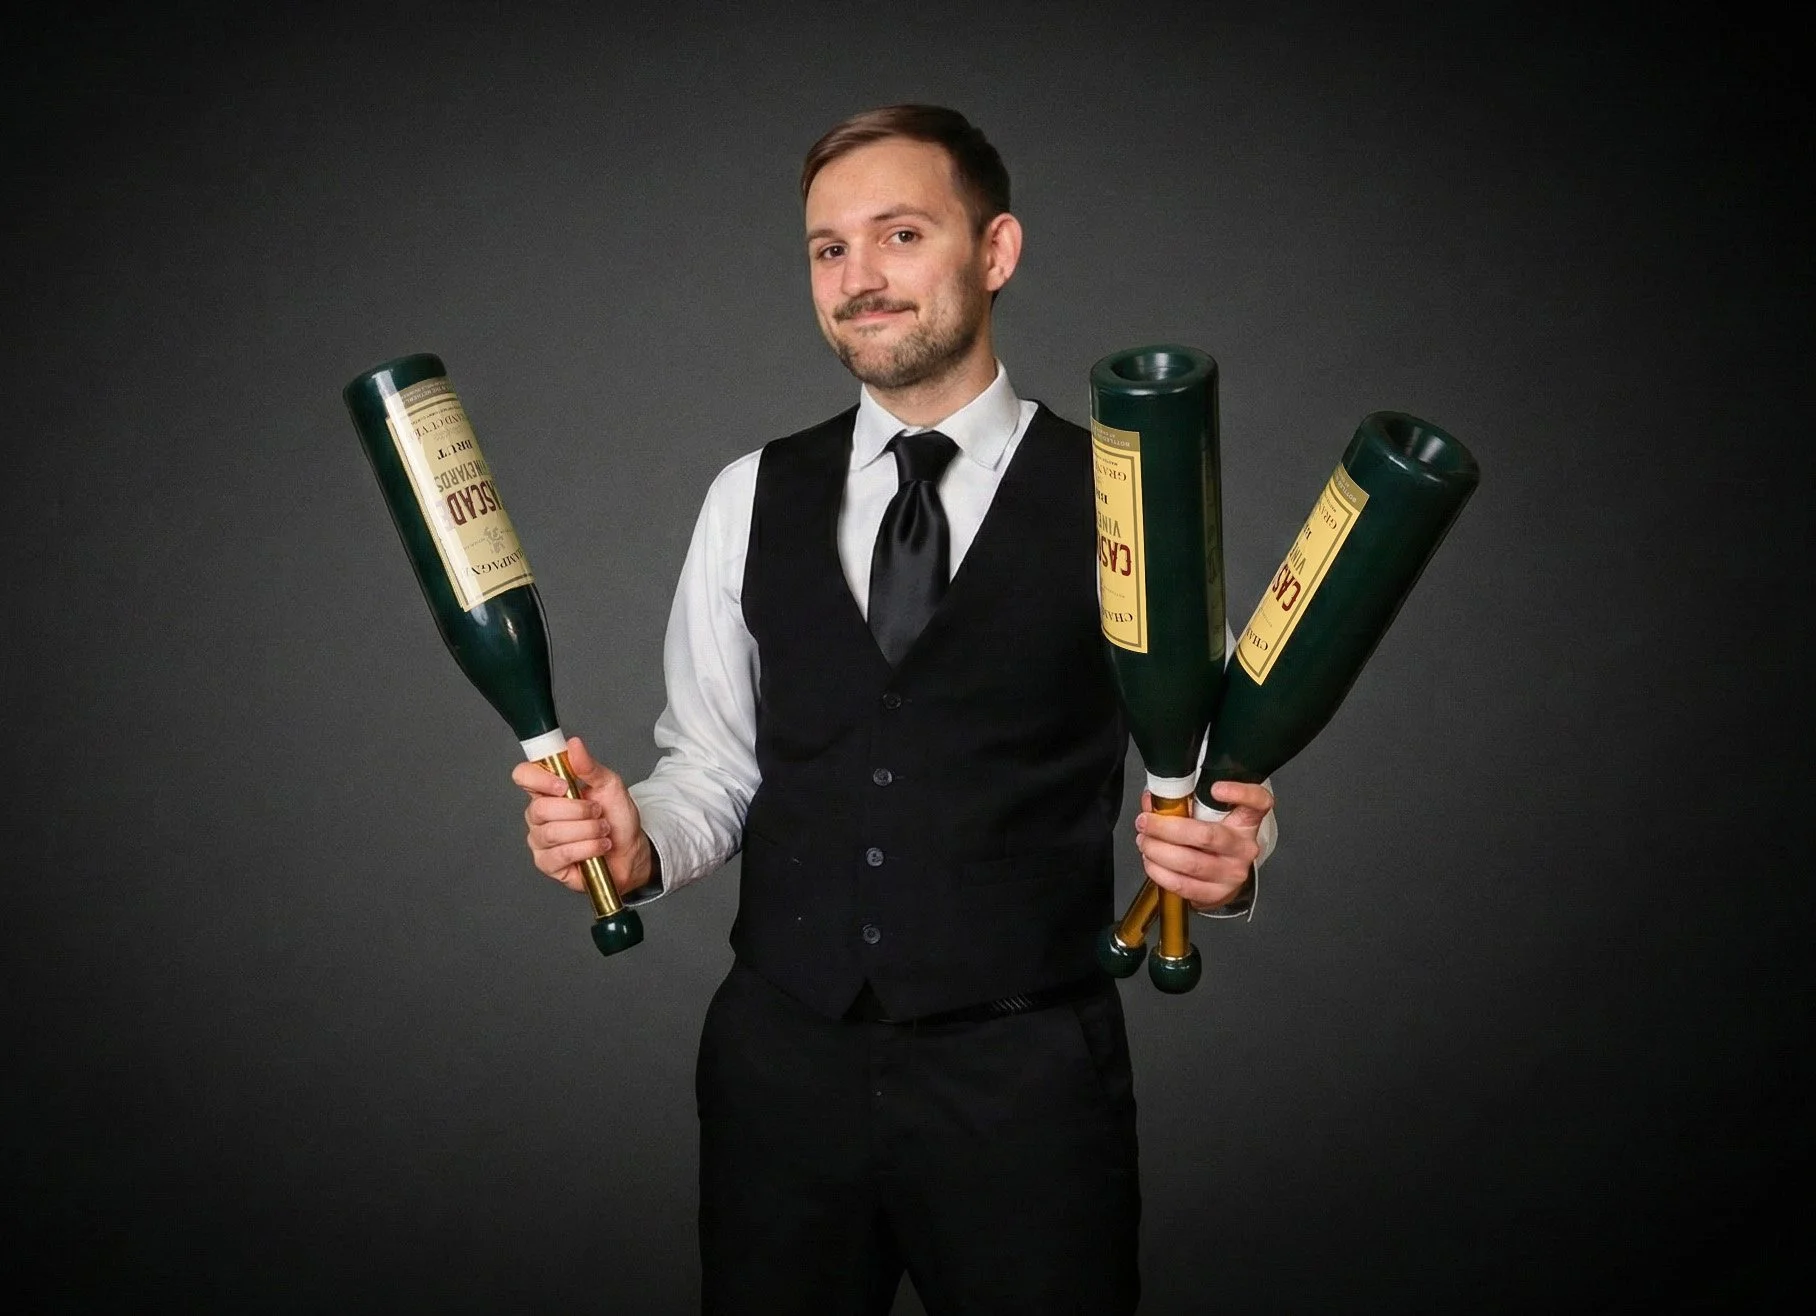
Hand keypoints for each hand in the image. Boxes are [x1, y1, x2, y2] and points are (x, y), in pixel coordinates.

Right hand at [512, 736, 654, 897]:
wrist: (631, 850)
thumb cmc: (617, 817)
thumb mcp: (609, 785)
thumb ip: (589, 767)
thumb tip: (573, 744)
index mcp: (548, 790)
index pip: (523, 776)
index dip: (538, 778)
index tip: (563, 785)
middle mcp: (539, 815)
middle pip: (539, 809)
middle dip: (578, 811)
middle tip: (598, 813)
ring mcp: (540, 840)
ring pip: (552, 833)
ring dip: (587, 831)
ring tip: (603, 830)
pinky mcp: (547, 863)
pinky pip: (560, 855)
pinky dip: (586, 849)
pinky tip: (599, 847)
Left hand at [1134, 782, 1273, 911]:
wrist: (1225, 874)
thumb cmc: (1213, 837)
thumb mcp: (1206, 814)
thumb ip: (1182, 802)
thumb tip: (1151, 801)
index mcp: (1246, 820)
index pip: (1258, 802)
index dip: (1240, 793)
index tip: (1215, 788)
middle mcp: (1244, 847)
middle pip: (1206, 836)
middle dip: (1166, 828)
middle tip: (1145, 822)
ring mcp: (1233, 873)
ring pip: (1190, 863)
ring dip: (1158, 851)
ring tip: (1144, 842)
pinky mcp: (1217, 894)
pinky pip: (1183, 885)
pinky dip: (1159, 872)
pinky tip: (1150, 861)